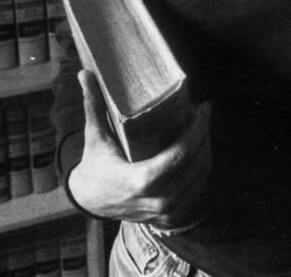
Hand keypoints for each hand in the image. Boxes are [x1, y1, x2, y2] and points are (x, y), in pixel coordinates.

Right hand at [68, 69, 211, 228]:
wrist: (89, 200)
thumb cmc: (95, 163)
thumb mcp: (95, 135)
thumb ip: (92, 104)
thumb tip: (84, 72)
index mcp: (140, 179)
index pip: (181, 154)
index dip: (198, 129)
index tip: (203, 108)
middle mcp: (157, 200)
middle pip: (196, 165)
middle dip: (205, 135)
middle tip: (203, 114)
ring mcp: (165, 212)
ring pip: (200, 179)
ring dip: (206, 152)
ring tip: (203, 129)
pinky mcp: (169, 218)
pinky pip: (196, 192)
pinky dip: (202, 172)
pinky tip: (200, 153)